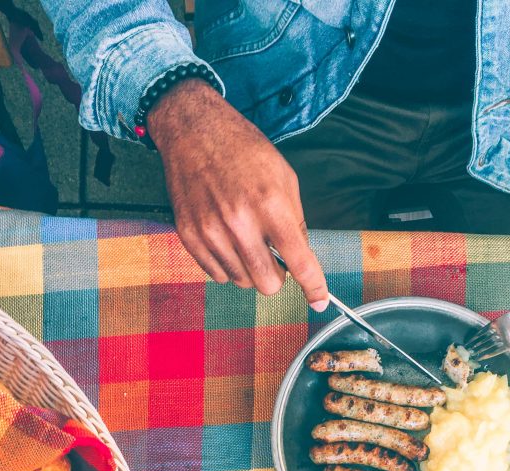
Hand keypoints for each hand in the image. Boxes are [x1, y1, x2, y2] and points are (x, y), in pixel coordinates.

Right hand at [148, 78, 328, 308]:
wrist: (194, 130)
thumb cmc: (243, 151)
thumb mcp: (284, 178)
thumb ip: (295, 222)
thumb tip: (302, 260)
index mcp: (271, 204)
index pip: (299, 261)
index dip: (314, 287)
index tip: (319, 301)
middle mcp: (240, 222)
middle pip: (267, 284)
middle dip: (277, 278)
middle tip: (273, 258)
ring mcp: (211, 231)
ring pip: (241, 282)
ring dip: (250, 270)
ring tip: (246, 241)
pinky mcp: (190, 236)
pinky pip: (217, 274)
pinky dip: (227, 265)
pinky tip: (227, 240)